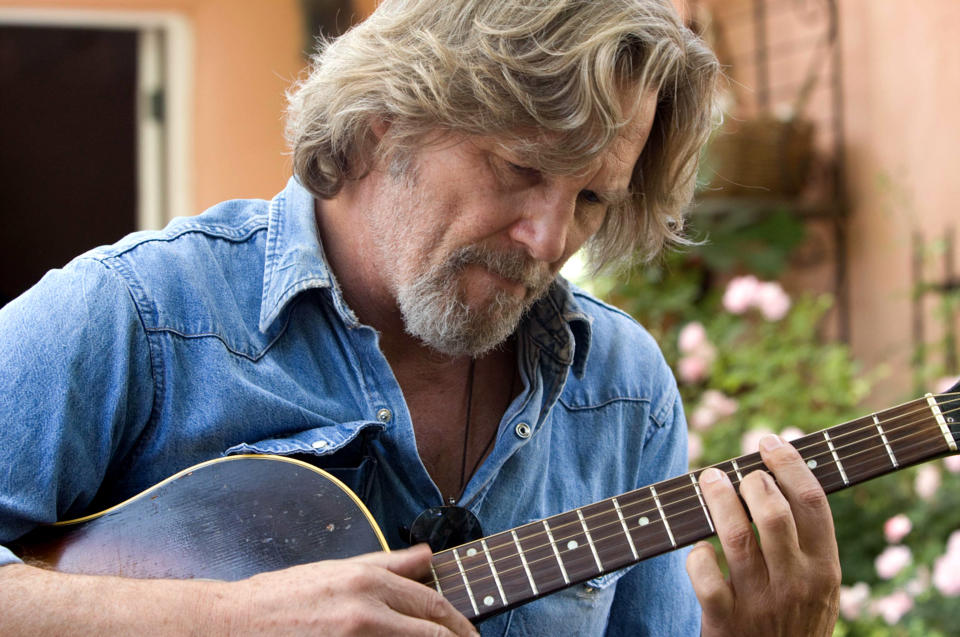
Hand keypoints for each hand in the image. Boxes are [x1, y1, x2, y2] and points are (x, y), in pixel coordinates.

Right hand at [222, 544, 478, 635]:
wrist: (233, 625)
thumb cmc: (284, 597)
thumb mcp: (338, 570)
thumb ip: (388, 563)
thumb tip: (429, 554)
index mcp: (368, 581)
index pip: (432, 604)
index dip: (459, 624)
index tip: (470, 635)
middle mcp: (366, 610)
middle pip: (432, 632)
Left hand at [686, 434, 840, 636]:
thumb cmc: (795, 620)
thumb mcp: (818, 586)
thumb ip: (805, 542)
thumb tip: (780, 475)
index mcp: (824, 569)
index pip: (813, 502)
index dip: (789, 464)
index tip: (769, 442)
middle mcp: (796, 584)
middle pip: (772, 512)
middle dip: (751, 481)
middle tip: (737, 473)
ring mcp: (760, 603)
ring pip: (736, 536)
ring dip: (718, 501)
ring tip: (710, 481)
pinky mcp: (725, 623)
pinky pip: (706, 578)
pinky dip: (698, 556)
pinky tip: (699, 548)